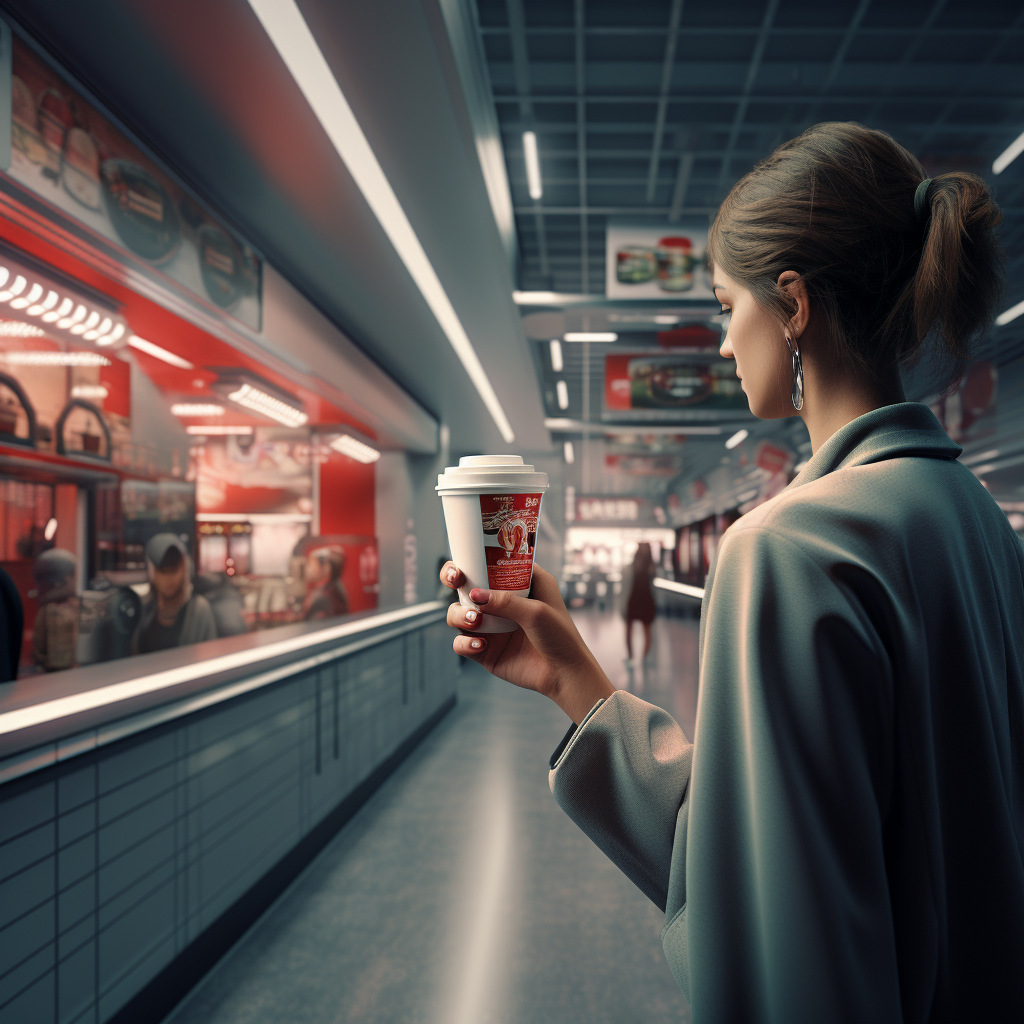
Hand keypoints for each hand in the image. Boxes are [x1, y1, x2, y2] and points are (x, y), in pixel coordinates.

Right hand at [439, 560, 614, 723]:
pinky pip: (462, 642)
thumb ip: (505, 601)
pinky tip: (480, 645)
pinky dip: (465, 642)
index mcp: (518, 584)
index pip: (490, 564)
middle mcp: (501, 602)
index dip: (472, 559)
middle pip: (466, 585)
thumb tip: (475, 594)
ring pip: (459, 613)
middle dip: (453, 579)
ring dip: (460, 614)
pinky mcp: (485, 649)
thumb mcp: (537, 611)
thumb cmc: (560, 636)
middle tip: (455, 581)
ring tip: (476, 621)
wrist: (565, 674)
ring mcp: (491, 626)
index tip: (464, 562)